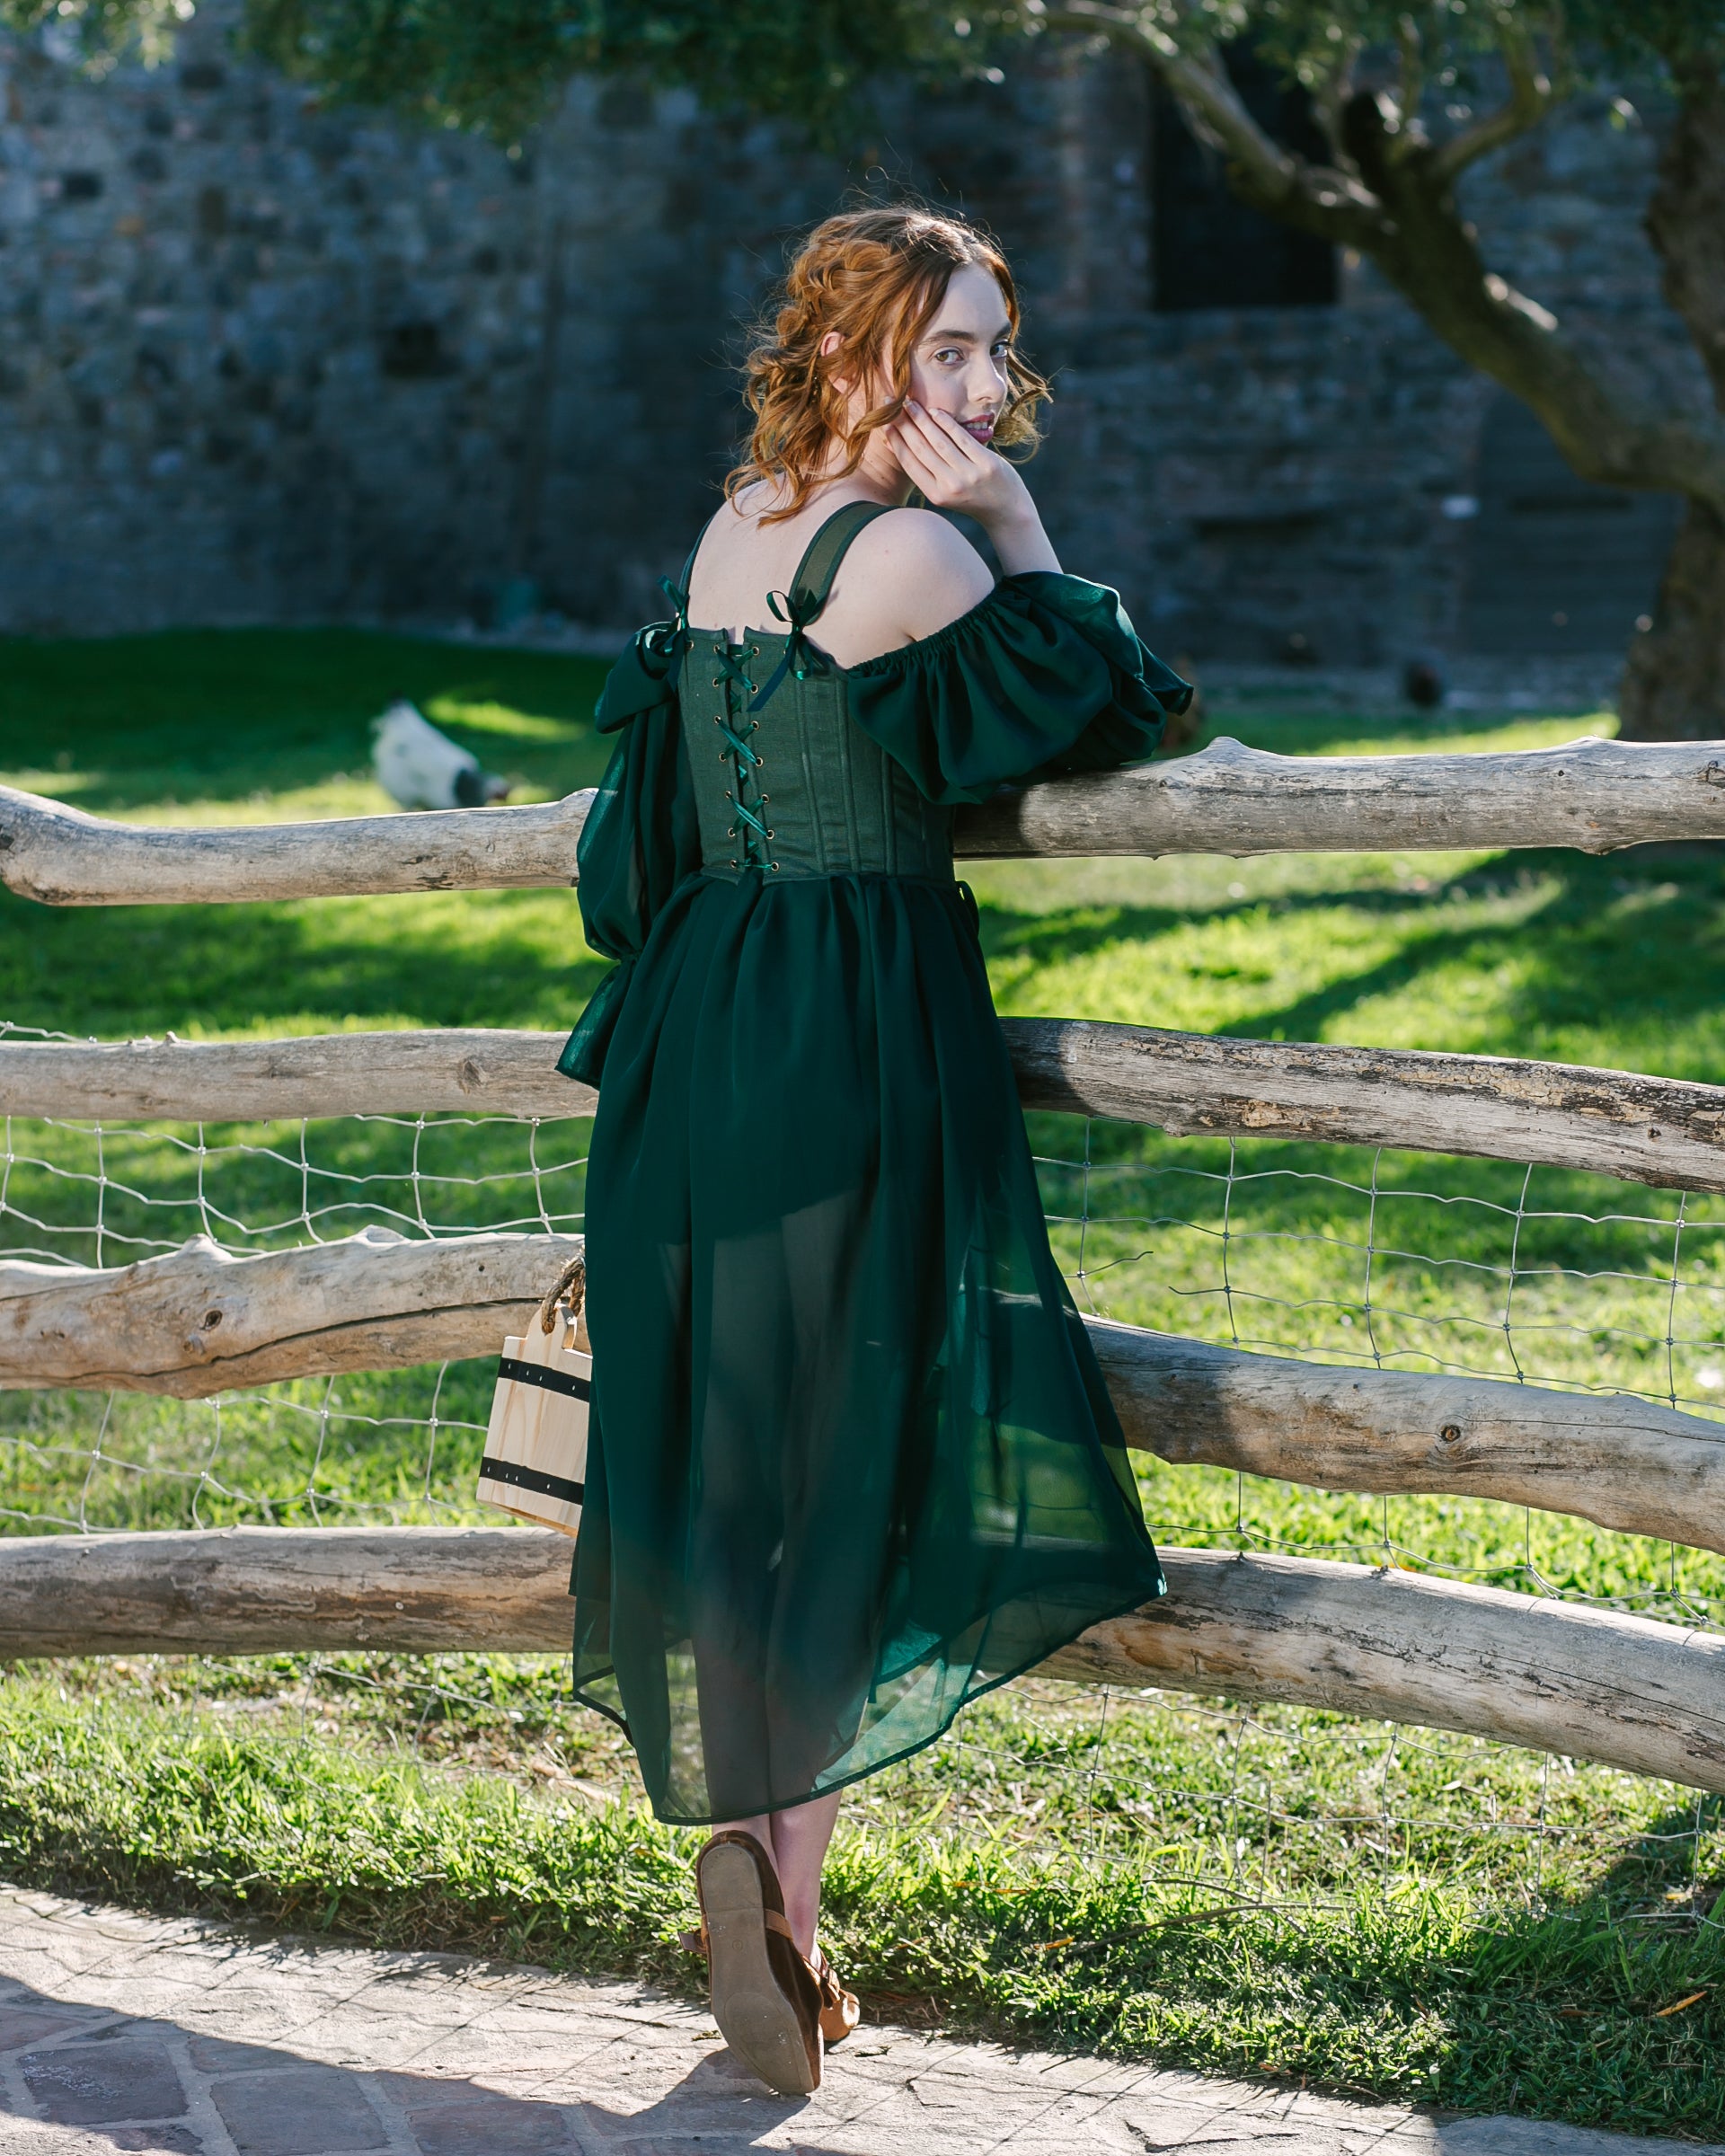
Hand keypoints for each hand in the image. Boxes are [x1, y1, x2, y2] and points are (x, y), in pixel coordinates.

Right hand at [885, 401, 1060, 574]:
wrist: (1007, 510)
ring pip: (938, 441)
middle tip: (892, 404)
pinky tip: (935, 411)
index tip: (884, 422)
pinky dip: (946, 423)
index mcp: (935, 495)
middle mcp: (949, 486)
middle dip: (903, 424)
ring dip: (921, 419)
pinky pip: (961, 439)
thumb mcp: (946, 492)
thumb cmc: (972, 497)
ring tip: (909, 403)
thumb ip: (927, 471)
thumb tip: (900, 444)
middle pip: (920, 448)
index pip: (909, 462)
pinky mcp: (986, 464)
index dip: (895, 440)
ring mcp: (968, 475)